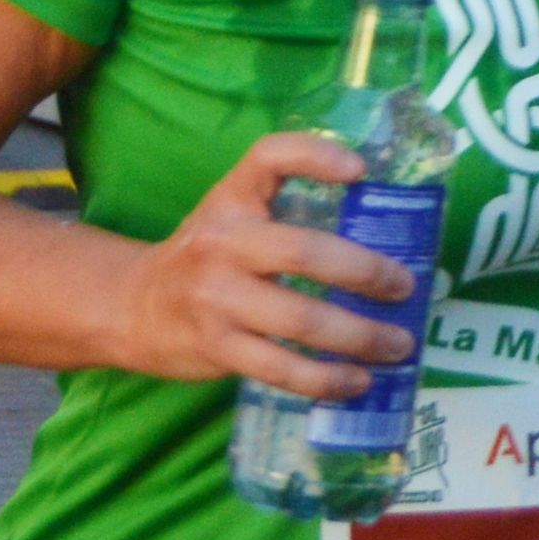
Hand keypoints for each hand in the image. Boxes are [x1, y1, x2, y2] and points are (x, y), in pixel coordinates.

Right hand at [108, 131, 426, 398]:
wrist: (133, 307)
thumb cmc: (205, 257)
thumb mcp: (233, 216)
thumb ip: (289, 211)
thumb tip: (384, 233)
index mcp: (232, 199)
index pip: (269, 157)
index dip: (315, 157)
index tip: (361, 172)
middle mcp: (223, 242)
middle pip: (304, 252)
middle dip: (365, 272)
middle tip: (406, 287)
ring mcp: (217, 298)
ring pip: (301, 320)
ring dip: (360, 337)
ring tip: (399, 346)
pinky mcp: (217, 347)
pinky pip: (282, 368)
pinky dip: (326, 379)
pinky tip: (358, 382)